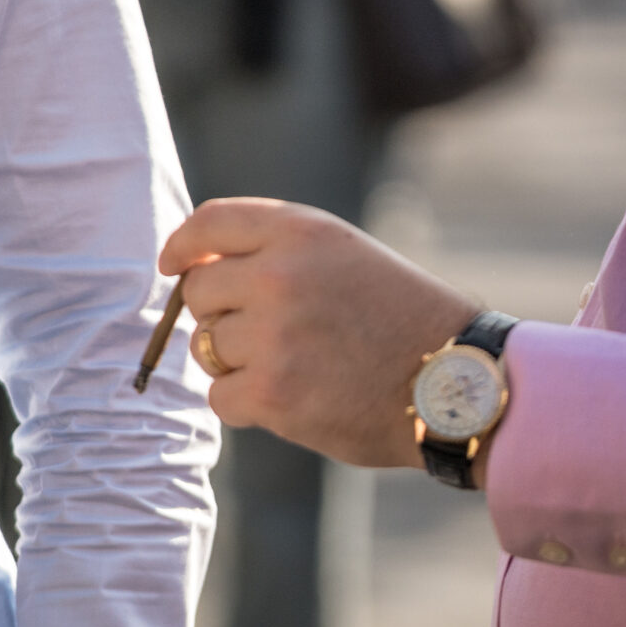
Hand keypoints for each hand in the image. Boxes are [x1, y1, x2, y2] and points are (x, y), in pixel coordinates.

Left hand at [159, 197, 478, 467]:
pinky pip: (220, 396)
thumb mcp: (343, 254)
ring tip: (293, 365)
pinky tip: (292, 397)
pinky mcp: (272, 393)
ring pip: (206, 346)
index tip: (172, 266)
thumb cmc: (397, 317)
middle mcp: (280, 274)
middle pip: (198, 291)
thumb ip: (274, 249)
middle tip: (266, 333)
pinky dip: (247, 403)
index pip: (210, 223)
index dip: (183, 247)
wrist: (453, 383)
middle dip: (219, 314)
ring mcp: (273, 335)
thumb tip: (191, 267)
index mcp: (300, 231)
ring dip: (236, 361)